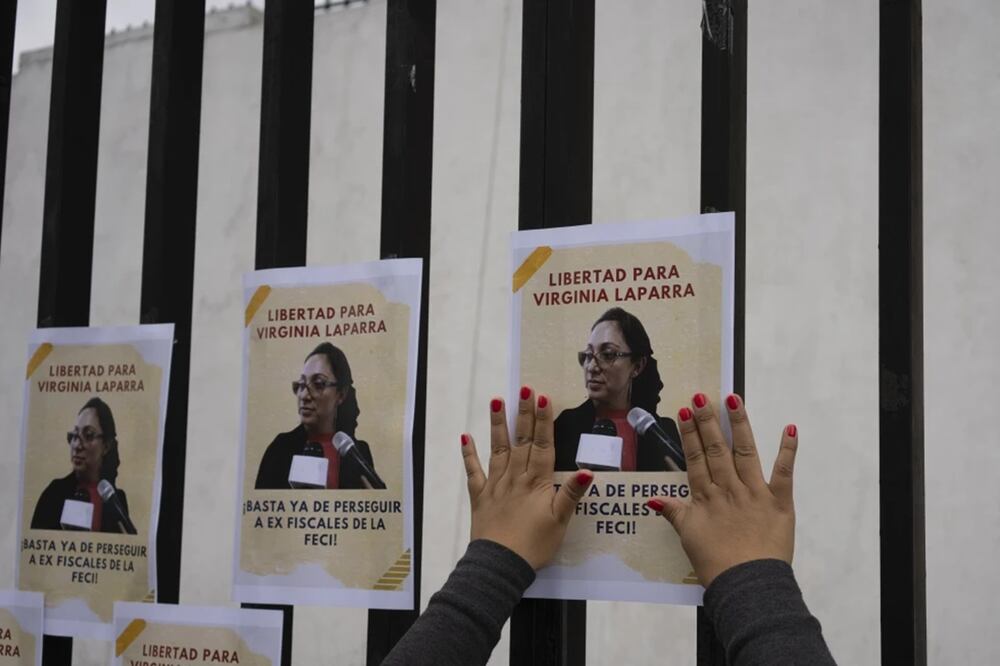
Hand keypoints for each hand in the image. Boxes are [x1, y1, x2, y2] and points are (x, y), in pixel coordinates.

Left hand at [461, 387, 593, 568]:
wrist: (499, 565)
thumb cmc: (534, 545)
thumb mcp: (560, 522)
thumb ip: (571, 494)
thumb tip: (588, 471)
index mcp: (537, 483)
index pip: (543, 446)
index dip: (544, 422)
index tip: (543, 398)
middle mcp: (516, 478)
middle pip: (522, 441)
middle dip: (524, 414)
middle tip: (524, 388)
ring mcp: (496, 485)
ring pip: (498, 449)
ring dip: (498, 425)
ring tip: (496, 401)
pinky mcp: (480, 497)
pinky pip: (473, 472)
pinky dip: (468, 455)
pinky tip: (465, 437)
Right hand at [649, 393, 797, 586]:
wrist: (746, 584)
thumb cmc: (716, 564)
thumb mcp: (688, 537)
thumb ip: (674, 513)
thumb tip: (654, 500)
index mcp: (706, 497)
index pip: (695, 458)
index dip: (689, 434)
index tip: (684, 412)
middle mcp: (728, 489)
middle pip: (716, 449)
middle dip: (708, 421)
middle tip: (702, 397)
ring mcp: (755, 493)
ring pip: (745, 452)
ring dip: (739, 424)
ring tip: (733, 399)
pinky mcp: (780, 502)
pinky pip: (784, 472)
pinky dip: (788, 450)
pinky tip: (790, 428)